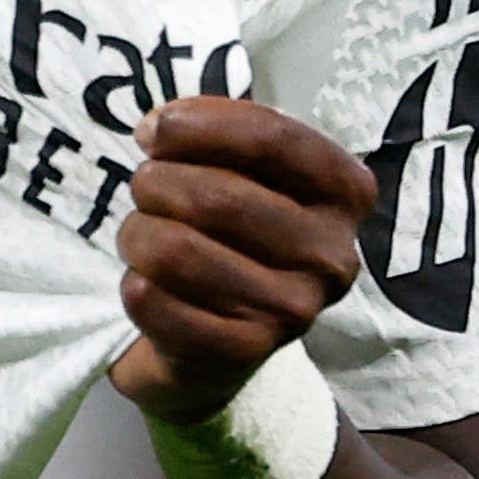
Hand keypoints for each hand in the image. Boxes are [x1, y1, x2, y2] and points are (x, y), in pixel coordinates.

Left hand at [104, 95, 376, 424]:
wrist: (222, 340)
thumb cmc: (233, 231)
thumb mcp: (246, 172)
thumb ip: (217, 134)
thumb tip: (157, 127)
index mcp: (345, 194)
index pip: (271, 138)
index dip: (199, 125)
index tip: (154, 129)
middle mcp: (332, 255)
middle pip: (216, 197)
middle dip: (156, 183)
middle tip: (146, 188)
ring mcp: (293, 311)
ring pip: (174, 250)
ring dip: (137, 233)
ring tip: (142, 235)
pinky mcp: (243, 353)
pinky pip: (152, 300)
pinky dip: (133, 284)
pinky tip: (148, 284)